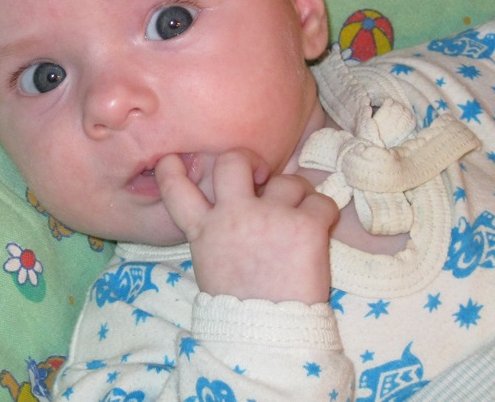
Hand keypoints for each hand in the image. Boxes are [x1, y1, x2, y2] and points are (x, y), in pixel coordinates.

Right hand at [155, 150, 337, 303]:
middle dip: (248, 159)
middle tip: (260, 174)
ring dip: (296, 193)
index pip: (175, 188)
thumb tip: (233, 208)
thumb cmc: (239, 306)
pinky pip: (322, 202)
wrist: (268, 336)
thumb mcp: (210, 263)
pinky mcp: (305, 227)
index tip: (174, 157)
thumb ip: (216, 231)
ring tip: (298, 214)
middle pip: (233, 162)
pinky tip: (318, 229)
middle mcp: (233, 215)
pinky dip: (323, 213)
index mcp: (204, 229)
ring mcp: (270, 217)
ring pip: (288, 180)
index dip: (171, 167)